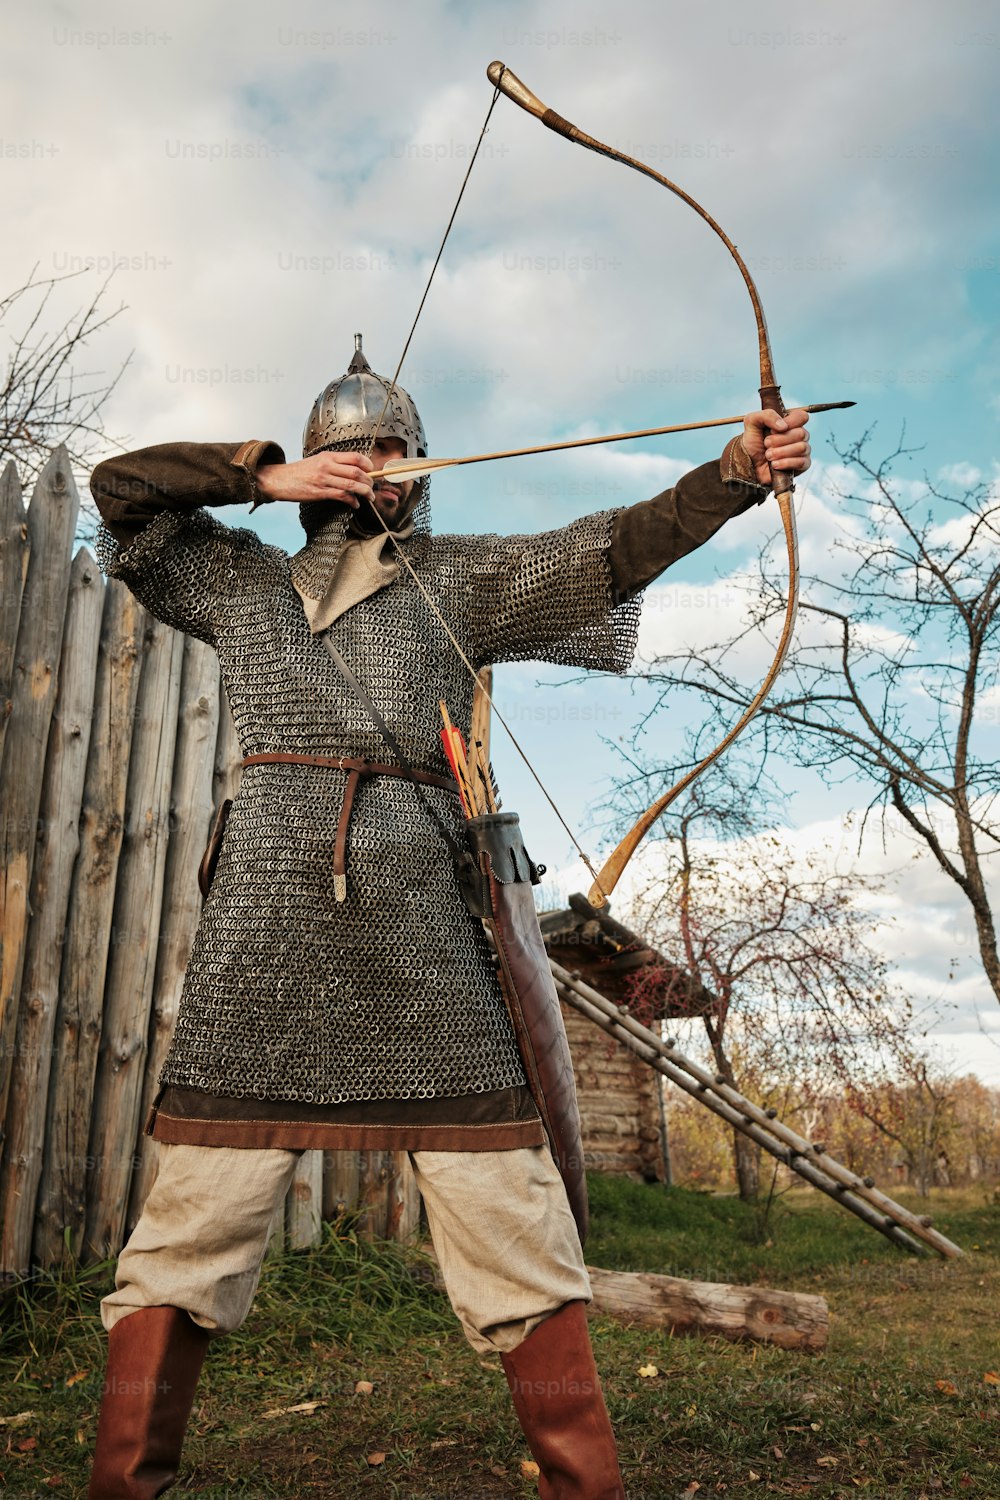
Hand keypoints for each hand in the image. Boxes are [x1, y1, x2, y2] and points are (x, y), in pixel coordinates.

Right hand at [256, 451, 373, 506]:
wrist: (278, 479)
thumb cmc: (298, 472)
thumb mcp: (317, 461)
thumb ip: (334, 464)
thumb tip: (353, 471)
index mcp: (328, 456)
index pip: (355, 457)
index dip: (368, 465)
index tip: (372, 472)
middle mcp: (327, 466)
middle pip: (357, 472)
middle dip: (370, 481)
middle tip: (373, 488)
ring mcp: (323, 479)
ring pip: (352, 485)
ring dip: (365, 493)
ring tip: (370, 497)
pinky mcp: (319, 492)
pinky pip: (342, 496)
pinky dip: (353, 501)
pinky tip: (355, 504)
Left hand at [741, 408, 810, 485]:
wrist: (749, 464)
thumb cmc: (753, 443)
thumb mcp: (752, 422)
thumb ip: (767, 415)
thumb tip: (783, 426)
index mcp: (791, 423)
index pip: (801, 417)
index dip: (789, 422)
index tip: (772, 430)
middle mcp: (799, 435)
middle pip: (801, 433)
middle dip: (779, 440)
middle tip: (766, 444)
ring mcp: (803, 450)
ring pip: (802, 448)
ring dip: (781, 452)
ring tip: (768, 455)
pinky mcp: (803, 465)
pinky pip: (802, 462)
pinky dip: (785, 463)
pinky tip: (774, 464)